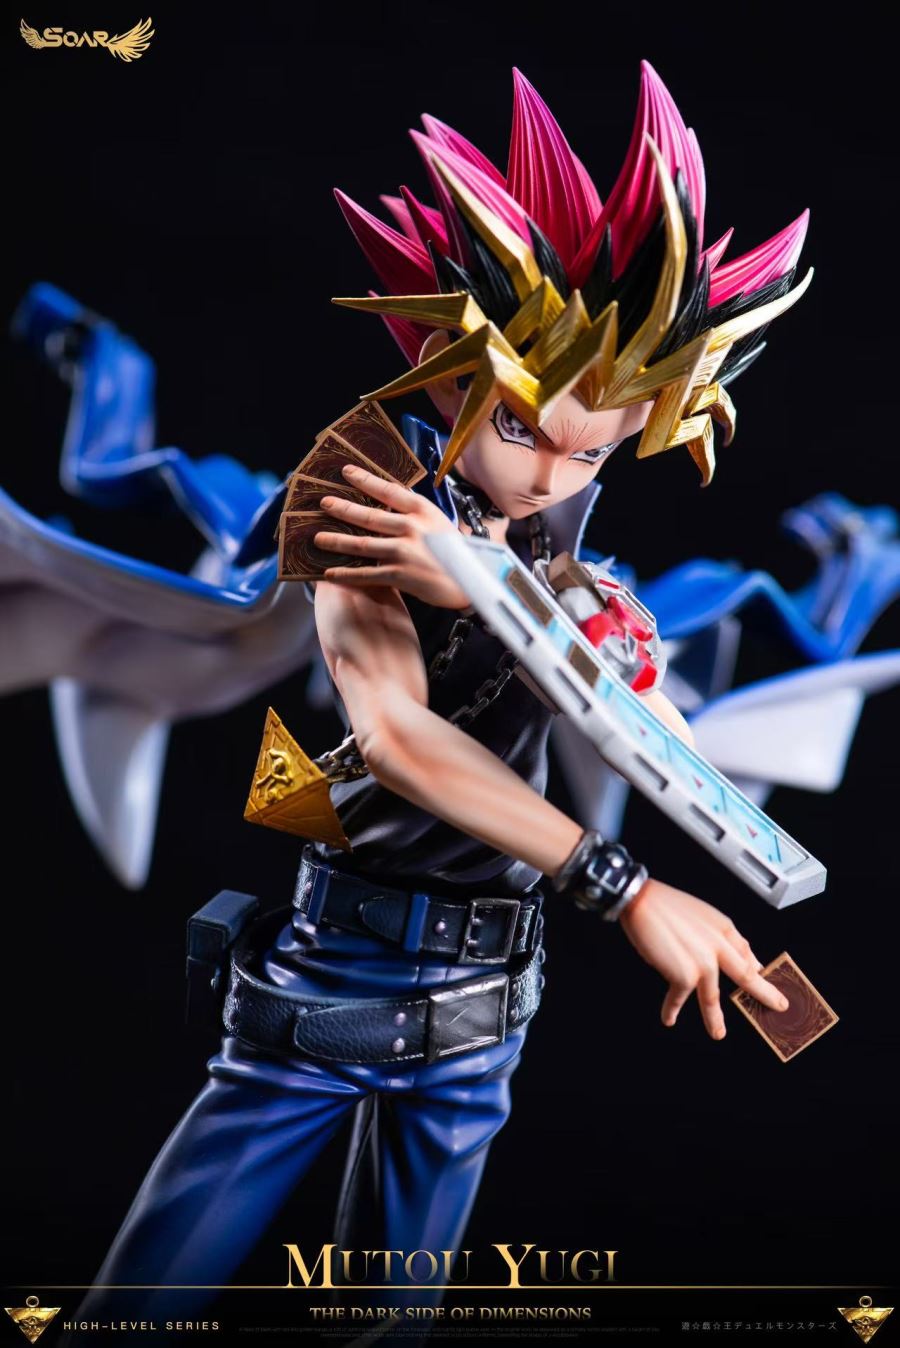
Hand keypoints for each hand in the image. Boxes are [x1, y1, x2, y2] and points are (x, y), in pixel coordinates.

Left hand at [313, 464, 472, 609]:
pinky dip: (346, 574)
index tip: (346, 471)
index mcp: (423, 511)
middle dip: (343, 508)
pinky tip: (329, 573)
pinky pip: (367, 574)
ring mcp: (405, 551)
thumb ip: (415, 514)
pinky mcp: (401, 575)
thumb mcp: (439, 524)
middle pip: (370, 516)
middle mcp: (413, 527)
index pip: (389, 490)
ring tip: (317, 538)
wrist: (472, 583)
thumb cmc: (457, 554)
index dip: (366, 479)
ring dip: (337, 541)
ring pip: (363, 543)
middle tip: (324, 503)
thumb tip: (391, 500)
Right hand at [618, 878, 789, 1040]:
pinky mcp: (685, 975)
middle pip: (746, 975)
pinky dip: (671, 1009)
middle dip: (765, 993)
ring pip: (713, 997)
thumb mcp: (699, 913)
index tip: (762, 975)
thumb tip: (728, 952)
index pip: (745, 951)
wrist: (642, 902)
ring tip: (718, 1033)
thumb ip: (714, 934)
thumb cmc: (664, 904)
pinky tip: (669, 1018)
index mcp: (723, 927)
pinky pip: (679, 997)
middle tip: (778, 1005)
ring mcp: (704, 962)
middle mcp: (718, 945)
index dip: (756, 966)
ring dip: (714, 1018)